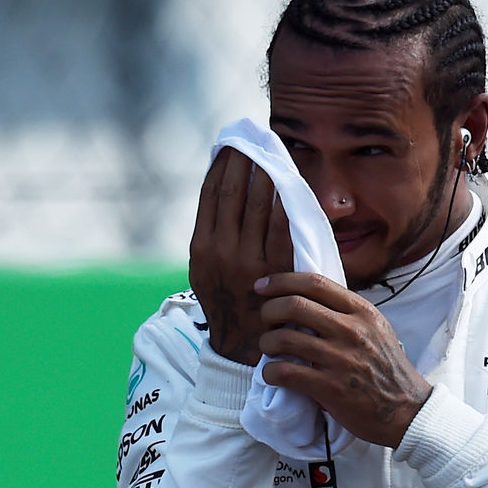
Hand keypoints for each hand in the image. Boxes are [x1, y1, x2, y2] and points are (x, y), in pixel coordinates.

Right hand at [189, 148, 292, 364]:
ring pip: (256, 206)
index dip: (220, 168)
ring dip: (264, 176)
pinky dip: (282, 203)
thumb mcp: (204, 270)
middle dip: (242, 164)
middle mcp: (221, 251)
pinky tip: (287, 185)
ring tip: (270, 156)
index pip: (210, 196)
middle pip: (232, 194)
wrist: (240, 344)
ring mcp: (248, 261)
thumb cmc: (224, 301)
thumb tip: (220, 195)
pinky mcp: (274, 271)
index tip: (228, 148)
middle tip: (251, 142)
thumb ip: (210, 236)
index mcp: (201, 248)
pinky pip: (280, 228)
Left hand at [254, 272, 432, 447]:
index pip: (315, 283)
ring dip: (267, 342)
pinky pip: (285, 372)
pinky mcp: (330, 388)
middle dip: (269, 310)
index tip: (263, 286)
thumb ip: (347, 312)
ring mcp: (340, 359)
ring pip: (284, 338)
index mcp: (362, 312)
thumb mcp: (377, 328)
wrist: (407, 410)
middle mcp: (351, 330)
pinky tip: (273, 374)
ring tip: (269, 349)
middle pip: (294, 305)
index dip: (282, 281)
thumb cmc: (388, 369)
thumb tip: (308, 298)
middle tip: (266, 321)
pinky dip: (270, 372)